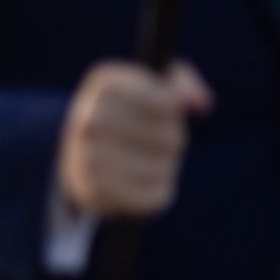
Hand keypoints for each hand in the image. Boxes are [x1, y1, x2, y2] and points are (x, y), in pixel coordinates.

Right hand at [57, 60, 213, 219]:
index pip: (168, 105)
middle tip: (153, 137)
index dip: (174, 111)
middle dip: (172, 138)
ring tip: (145, 158)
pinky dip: (157, 189)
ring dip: (165, 164)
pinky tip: (138, 180)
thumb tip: (201, 106)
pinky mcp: (98, 194)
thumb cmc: (126, 114)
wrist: (78, 154)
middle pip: (170, 138)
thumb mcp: (149, 84)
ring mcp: (90, 160)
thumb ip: (180, 83)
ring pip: (163, 167)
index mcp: (105, 87)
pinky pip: (155, 195)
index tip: (163, 109)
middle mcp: (90, 122)